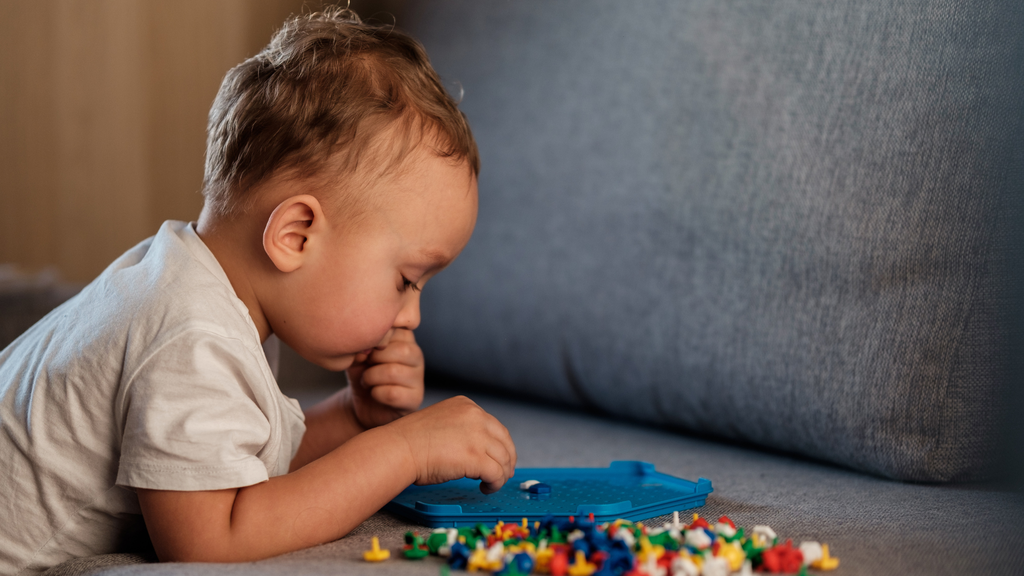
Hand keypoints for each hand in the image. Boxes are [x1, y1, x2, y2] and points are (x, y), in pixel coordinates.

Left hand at [345, 328, 423, 428]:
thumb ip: (361, 345)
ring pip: (394, 372)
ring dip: (371, 377)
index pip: (396, 329)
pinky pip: (392, 393)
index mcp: (404, 338)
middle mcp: (416, 355)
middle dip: (374, 359)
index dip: (375, 340)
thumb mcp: (358, 354)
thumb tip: (364, 350)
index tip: (364, 349)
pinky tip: (374, 393)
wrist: (366, 402)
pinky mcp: (415, 398)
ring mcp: (418, 377)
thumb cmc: (364, 373)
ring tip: (366, 380)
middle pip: (400, 350)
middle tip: (365, 366)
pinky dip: (376, 394)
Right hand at [387, 395, 516, 492]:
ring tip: (489, 484)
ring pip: (503, 459)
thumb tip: (480, 452)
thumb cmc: (411, 442)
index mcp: (466, 406)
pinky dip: (495, 484)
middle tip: (503, 474)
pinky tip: (484, 488)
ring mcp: (477, 436)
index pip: (495, 426)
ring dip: (500, 474)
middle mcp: (475, 416)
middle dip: (506, 460)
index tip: (501, 458)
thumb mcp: (442, 423)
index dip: (501, 445)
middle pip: (504, 441)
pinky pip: (497, 474)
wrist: (398, 449)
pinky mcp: (476, 457)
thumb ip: (463, 430)